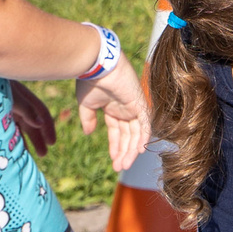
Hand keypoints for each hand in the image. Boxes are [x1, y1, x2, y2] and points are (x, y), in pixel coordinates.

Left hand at [7, 80, 57, 156]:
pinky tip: (10, 150)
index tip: (51, 143)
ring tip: (27, 157)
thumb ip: (25, 110)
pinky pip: (6, 129)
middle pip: (31, 122)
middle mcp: (16, 103)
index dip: (48, 127)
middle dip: (38, 138)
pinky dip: (11, 139)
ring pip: (19, 127)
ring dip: (24, 141)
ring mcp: (5, 109)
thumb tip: (39, 123)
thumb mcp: (10, 97)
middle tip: (43, 154)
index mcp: (24, 97)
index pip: (41, 113)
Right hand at [76, 59, 150, 174]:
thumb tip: (89, 133)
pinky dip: (144, 137)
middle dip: (124, 152)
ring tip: (125, 165)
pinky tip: (139, 151)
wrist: (97, 65)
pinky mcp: (140, 102)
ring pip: (137, 133)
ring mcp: (134, 106)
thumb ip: (88, 119)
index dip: (116, 146)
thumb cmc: (90, 80)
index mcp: (113, 108)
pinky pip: (146, 123)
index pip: (117, 132)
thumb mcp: (86, 104)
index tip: (114, 161)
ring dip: (132, 149)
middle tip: (120, 167)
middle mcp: (125, 108)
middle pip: (128, 135)